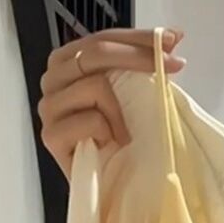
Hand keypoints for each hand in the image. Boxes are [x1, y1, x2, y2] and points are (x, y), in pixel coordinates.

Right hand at [38, 27, 186, 177]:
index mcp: (68, 61)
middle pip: (95, 52)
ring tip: (127, 132)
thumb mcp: (132, 95)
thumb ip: (143, 66)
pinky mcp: (51, 136)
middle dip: (139, 57)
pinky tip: (113, 144)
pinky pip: (90, 120)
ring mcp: (49, 107)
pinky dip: (110, 131)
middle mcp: (53, 79)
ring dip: (122, 110)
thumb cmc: (120, 139)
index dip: (139, 37)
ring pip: (94, 86)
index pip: (102, 38)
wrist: (108, 186)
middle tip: (172, 67)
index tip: (174, 40)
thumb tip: (173, 37)